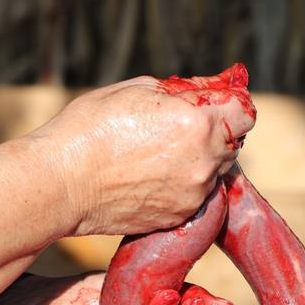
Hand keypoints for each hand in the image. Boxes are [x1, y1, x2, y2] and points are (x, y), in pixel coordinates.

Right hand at [33, 67, 256, 237]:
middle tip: (178, 125)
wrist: (60, 183)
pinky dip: (182, 184)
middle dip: (214, 131)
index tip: (216, 102)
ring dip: (199, 159)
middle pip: (233, 142)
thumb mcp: (138, 89)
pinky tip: (149, 175)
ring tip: (157, 152)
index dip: (231, 103)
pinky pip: (194, 195)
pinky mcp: (179, 216)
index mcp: (198, 122)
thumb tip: (213, 88)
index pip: (245, 111)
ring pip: (214, 171)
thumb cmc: (90, 128)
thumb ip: (186, 89)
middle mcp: (204, 161)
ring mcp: (193, 194)